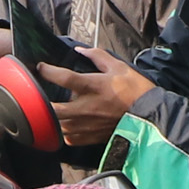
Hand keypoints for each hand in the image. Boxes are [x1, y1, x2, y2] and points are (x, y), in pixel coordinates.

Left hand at [39, 48, 153, 154]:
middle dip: (43, 103)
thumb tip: (82, 50)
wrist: (149, 114)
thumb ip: (97, 56)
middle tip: (39, 97)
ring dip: (53, 118)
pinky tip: (67, 124)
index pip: (64, 77)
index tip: (41, 68)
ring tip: (51, 110)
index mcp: (93, 86)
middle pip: (54, 109)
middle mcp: (87, 107)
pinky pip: (69, 138)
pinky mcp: (91, 137)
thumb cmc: (135, 90)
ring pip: (59, 125)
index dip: (48, 71)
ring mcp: (88, 124)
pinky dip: (64, 131)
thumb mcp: (118, 66)